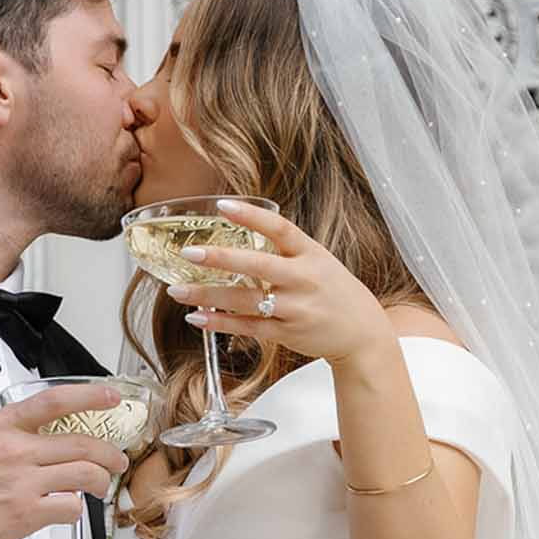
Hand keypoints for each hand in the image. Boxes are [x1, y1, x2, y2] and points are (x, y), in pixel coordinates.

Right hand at [0, 382, 128, 538]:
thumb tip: (19, 437)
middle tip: (116, 459)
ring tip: (100, 487)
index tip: (109, 397)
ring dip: (101, 482)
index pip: (54, 402)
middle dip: (109, 453)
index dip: (89, 397)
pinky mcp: (25, 513)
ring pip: (85, 474)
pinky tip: (67, 509)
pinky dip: (75, 509)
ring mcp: (23, 482)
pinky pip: (69, 507)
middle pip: (83, 443)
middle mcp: (15, 450)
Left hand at [166, 198, 391, 365]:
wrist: (361, 332)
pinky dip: (220, 323)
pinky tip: (197, 317)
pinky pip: (247, 327)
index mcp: (311, 254)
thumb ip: (284, 250)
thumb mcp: (318, 260)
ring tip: (177, 291)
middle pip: (257, 266)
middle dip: (220, 259)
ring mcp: (294, 308)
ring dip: (208, 296)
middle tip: (188, 253)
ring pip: (245, 301)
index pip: (280, 229)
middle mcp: (303, 279)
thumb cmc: (333, 291)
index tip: (223, 205)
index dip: (251, 216)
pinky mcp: (286, 333)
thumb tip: (242, 233)